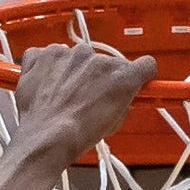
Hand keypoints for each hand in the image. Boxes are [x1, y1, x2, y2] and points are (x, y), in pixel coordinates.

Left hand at [11, 43, 157, 170]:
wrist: (46, 137)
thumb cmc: (78, 134)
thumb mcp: (114, 123)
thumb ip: (122, 102)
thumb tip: (120, 97)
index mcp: (120, 75)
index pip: (145, 64)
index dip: (140, 74)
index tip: (135, 78)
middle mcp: (95, 58)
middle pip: (104, 62)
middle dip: (98, 77)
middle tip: (88, 97)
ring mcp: (67, 53)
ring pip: (76, 58)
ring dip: (73, 71)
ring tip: (64, 95)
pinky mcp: (44, 54)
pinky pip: (49, 56)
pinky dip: (49, 67)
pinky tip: (47, 86)